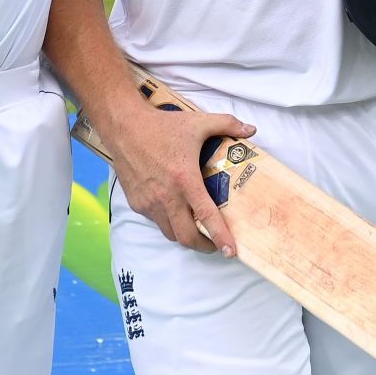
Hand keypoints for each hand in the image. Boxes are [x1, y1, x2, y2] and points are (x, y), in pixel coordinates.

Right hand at [100, 101, 255, 256]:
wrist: (124, 126)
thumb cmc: (161, 126)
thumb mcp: (197, 122)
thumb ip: (227, 124)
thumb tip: (251, 129)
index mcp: (185, 180)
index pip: (206, 216)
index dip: (220, 237)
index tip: (231, 252)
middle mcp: (166, 196)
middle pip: (187, 237)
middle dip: (204, 246)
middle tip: (215, 243)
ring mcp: (149, 202)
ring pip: (170, 233)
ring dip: (184, 235)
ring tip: (195, 227)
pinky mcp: (136, 203)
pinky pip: (155, 221)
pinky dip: (167, 221)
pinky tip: (173, 208)